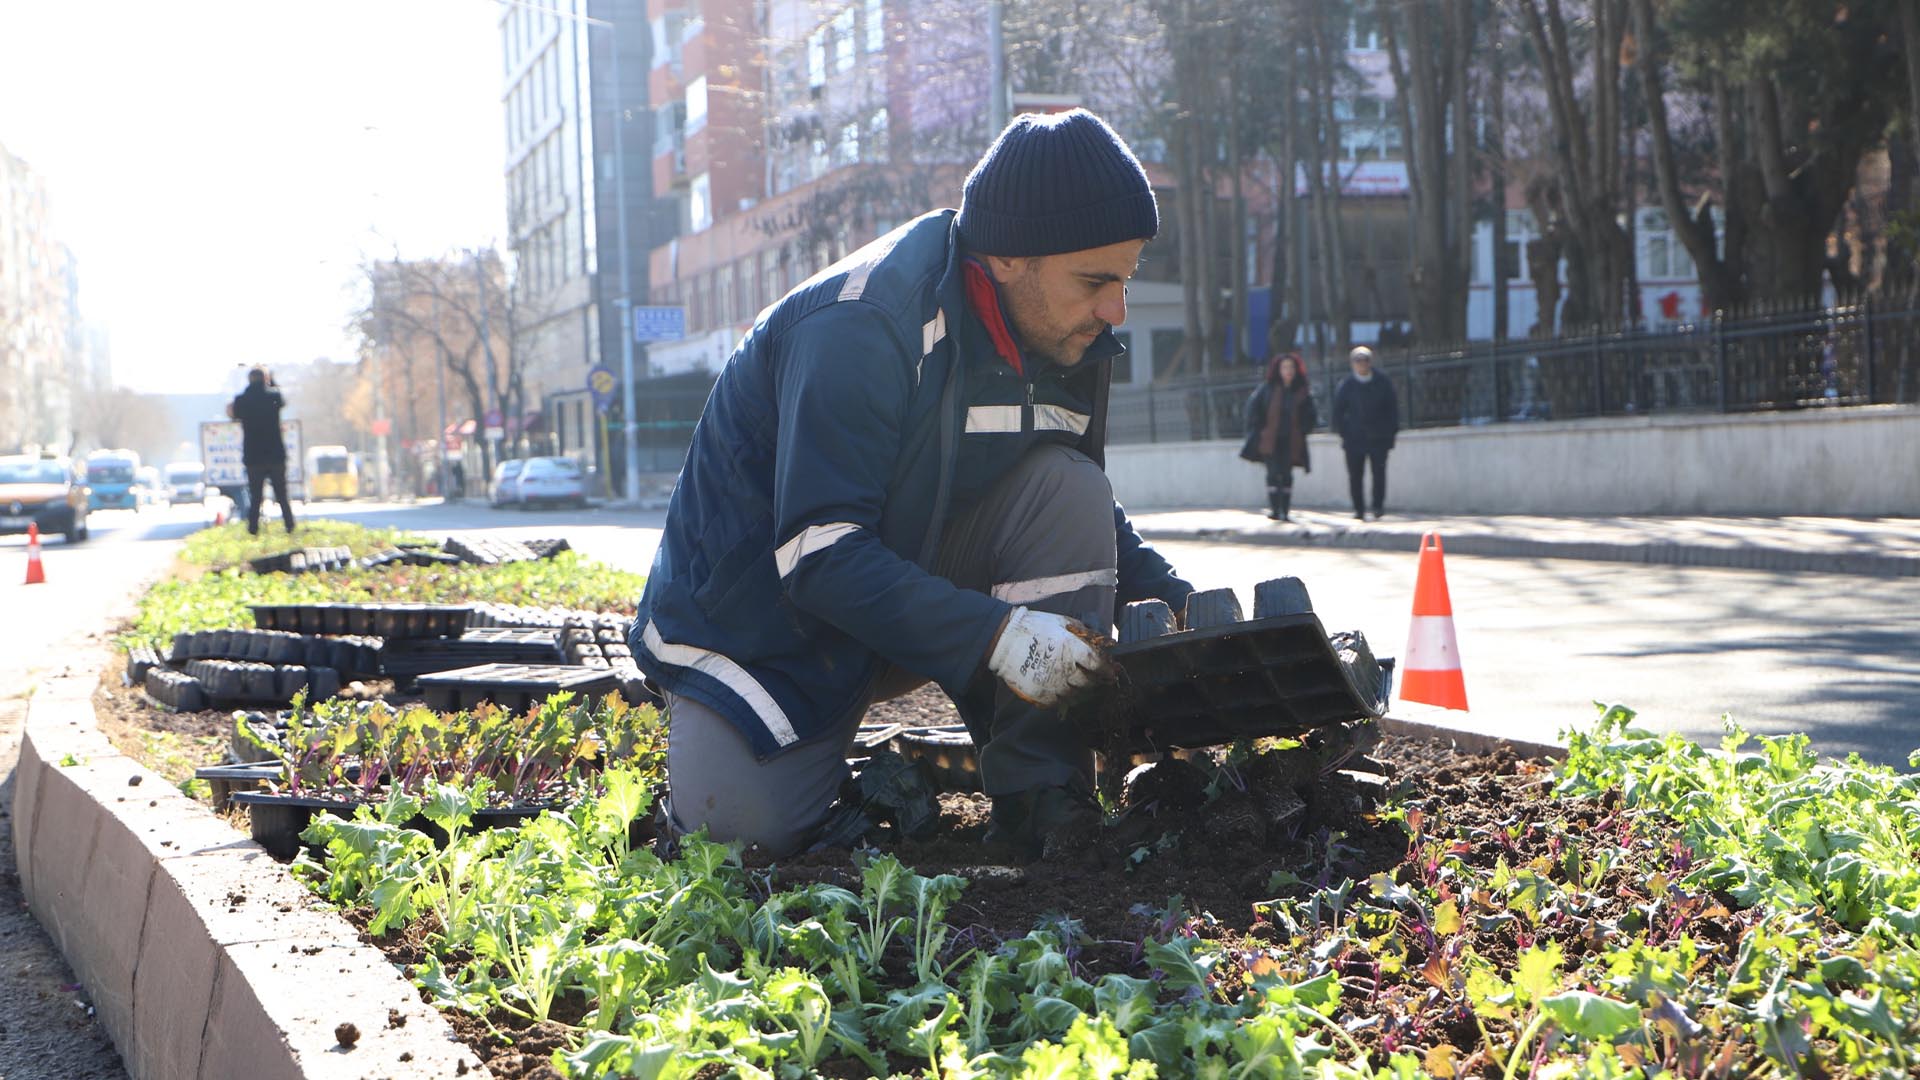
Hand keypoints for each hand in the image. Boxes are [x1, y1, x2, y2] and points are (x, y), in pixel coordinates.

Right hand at [986, 607, 1112, 705]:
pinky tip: (1063, 690)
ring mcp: (1052, 684)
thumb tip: (1105, 641)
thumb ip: (1084, 633)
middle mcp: (1064, 668)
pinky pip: (1060, 703)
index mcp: (1071, 648)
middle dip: (1095, 681)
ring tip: (1078, 683)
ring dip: (1081, 691)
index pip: (1097, 664)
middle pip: (1089, 682)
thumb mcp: (1062, 622)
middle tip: (1096, 678)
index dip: (1107, 669)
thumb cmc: (1035, 627)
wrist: (1004, 640)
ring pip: (1076, 695)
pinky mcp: (1040, 695)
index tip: (1111, 671)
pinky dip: (1064, 698)